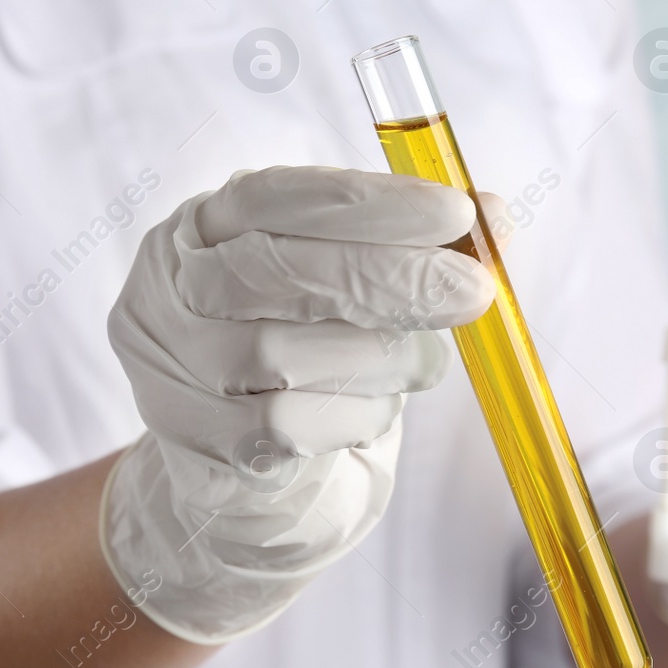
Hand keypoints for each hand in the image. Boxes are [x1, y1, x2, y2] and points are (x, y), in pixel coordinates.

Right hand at [101, 166, 493, 642]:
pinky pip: (288, 426)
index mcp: (202, 227)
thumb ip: (411, 243)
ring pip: (282, 355)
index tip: (457, 213)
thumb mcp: (347, 281)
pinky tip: (375, 409)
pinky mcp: (199, 444)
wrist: (250, 471)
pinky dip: (355, 413)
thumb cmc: (310, 351)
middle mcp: (170, 291)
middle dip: (389, 277)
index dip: (371, 203)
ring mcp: (175, 370)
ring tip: (422, 361)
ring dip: (379, 356)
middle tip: (473, 291)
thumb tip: (497, 217)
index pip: (275, 196)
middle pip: (274, 271)